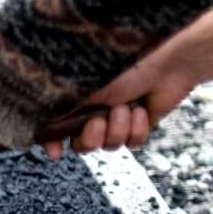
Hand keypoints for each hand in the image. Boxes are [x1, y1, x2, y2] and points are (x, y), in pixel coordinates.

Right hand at [44, 5, 212, 158]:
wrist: (171, 62)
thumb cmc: (124, 62)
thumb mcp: (82, 85)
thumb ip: (58, 107)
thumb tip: (41, 131)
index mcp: (73, 95)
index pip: (53, 126)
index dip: (51, 142)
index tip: (53, 151)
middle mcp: (92, 108)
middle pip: (81, 143)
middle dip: (91, 136)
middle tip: (98, 120)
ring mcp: (116, 117)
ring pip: (108, 145)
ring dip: (118, 129)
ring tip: (126, 108)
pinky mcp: (139, 123)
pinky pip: (132, 143)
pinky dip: (137, 129)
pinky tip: (141, 110)